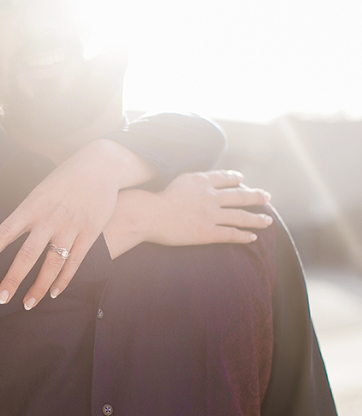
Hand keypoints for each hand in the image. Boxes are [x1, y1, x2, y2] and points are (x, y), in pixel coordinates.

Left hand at [0, 138, 160, 309]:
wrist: (100, 165)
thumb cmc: (62, 181)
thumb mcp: (39, 192)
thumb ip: (25, 215)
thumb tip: (6, 238)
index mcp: (31, 206)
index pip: (4, 232)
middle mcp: (49, 218)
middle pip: (27, 255)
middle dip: (12, 279)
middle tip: (0, 299)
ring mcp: (70, 227)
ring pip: (52, 264)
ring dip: (39, 287)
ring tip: (27, 304)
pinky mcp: (89, 233)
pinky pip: (74, 262)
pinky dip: (63, 280)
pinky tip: (53, 293)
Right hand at [104, 171, 272, 258]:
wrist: (148, 215)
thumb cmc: (155, 200)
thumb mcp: (177, 182)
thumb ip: (192, 182)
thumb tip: (202, 184)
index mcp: (201, 180)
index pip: (225, 178)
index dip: (235, 179)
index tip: (241, 180)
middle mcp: (210, 196)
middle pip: (240, 196)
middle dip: (256, 196)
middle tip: (267, 196)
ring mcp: (210, 215)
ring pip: (240, 216)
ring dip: (257, 219)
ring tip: (268, 220)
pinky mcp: (206, 232)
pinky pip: (231, 234)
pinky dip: (244, 236)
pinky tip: (253, 237)